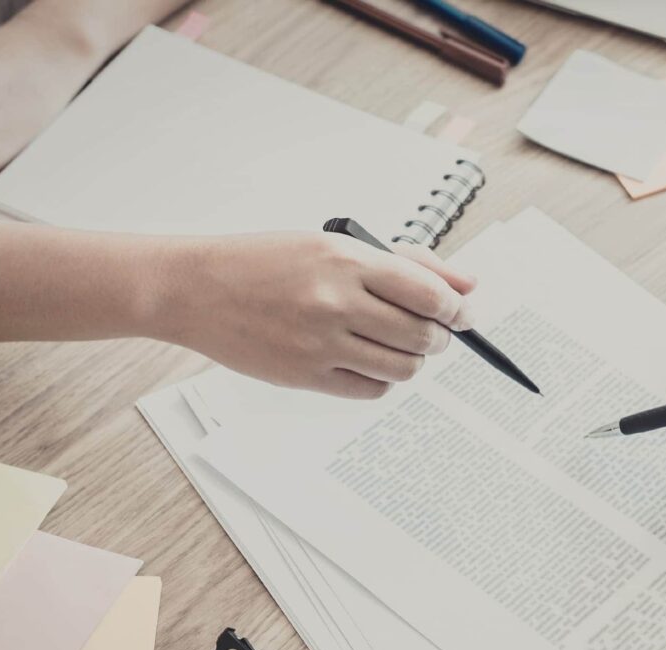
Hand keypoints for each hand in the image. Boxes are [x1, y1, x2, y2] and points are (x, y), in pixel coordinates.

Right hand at [155, 232, 476, 398]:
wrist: (198, 288)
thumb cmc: (264, 261)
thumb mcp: (335, 243)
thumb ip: (407, 262)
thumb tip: (467, 285)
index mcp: (347, 260)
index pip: (429, 293)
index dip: (456, 309)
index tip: (461, 314)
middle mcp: (336, 302)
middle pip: (422, 335)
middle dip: (438, 337)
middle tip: (431, 332)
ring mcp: (320, 343)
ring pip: (402, 367)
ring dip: (412, 360)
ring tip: (398, 346)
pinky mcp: (305, 376)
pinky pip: (370, 389)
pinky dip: (381, 379)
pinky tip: (367, 360)